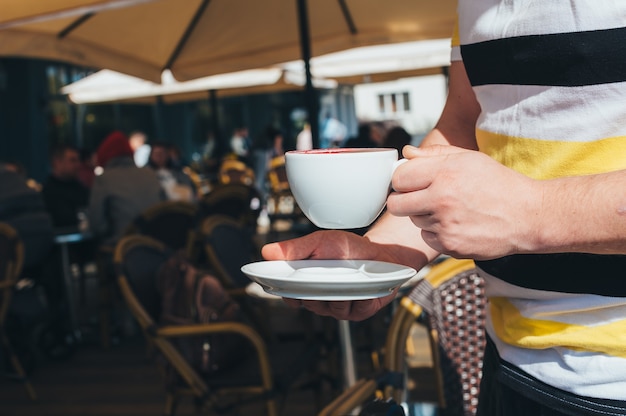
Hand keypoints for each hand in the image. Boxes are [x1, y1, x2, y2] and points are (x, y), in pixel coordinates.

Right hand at [261, 230, 399, 320]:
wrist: (379, 252)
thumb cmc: (346, 248)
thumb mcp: (319, 242)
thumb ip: (294, 249)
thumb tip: (267, 252)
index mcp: (307, 284)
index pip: (289, 296)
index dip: (287, 293)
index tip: (287, 287)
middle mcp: (321, 299)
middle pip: (310, 304)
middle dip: (316, 291)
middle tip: (321, 275)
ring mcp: (339, 307)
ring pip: (333, 309)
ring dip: (339, 293)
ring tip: (347, 277)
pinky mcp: (359, 312)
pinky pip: (357, 310)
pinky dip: (360, 298)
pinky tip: (363, 287)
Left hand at [388, 145, 540, 259]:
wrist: (528, 216)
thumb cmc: (499, 184)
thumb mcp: (469, 159)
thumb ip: (434, 154)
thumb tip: (406, 153)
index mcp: (444, 173)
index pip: (398, 177)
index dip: (402, 179)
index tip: (409, 181)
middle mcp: (441, 199)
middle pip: (396, 204)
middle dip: (403, 199)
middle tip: (417, 197)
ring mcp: (444, 225)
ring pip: (413, 220)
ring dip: (423, 215)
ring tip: (449, 208)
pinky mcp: (449, 245)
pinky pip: (427, 237)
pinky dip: (436, 232)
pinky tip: (456, 223)